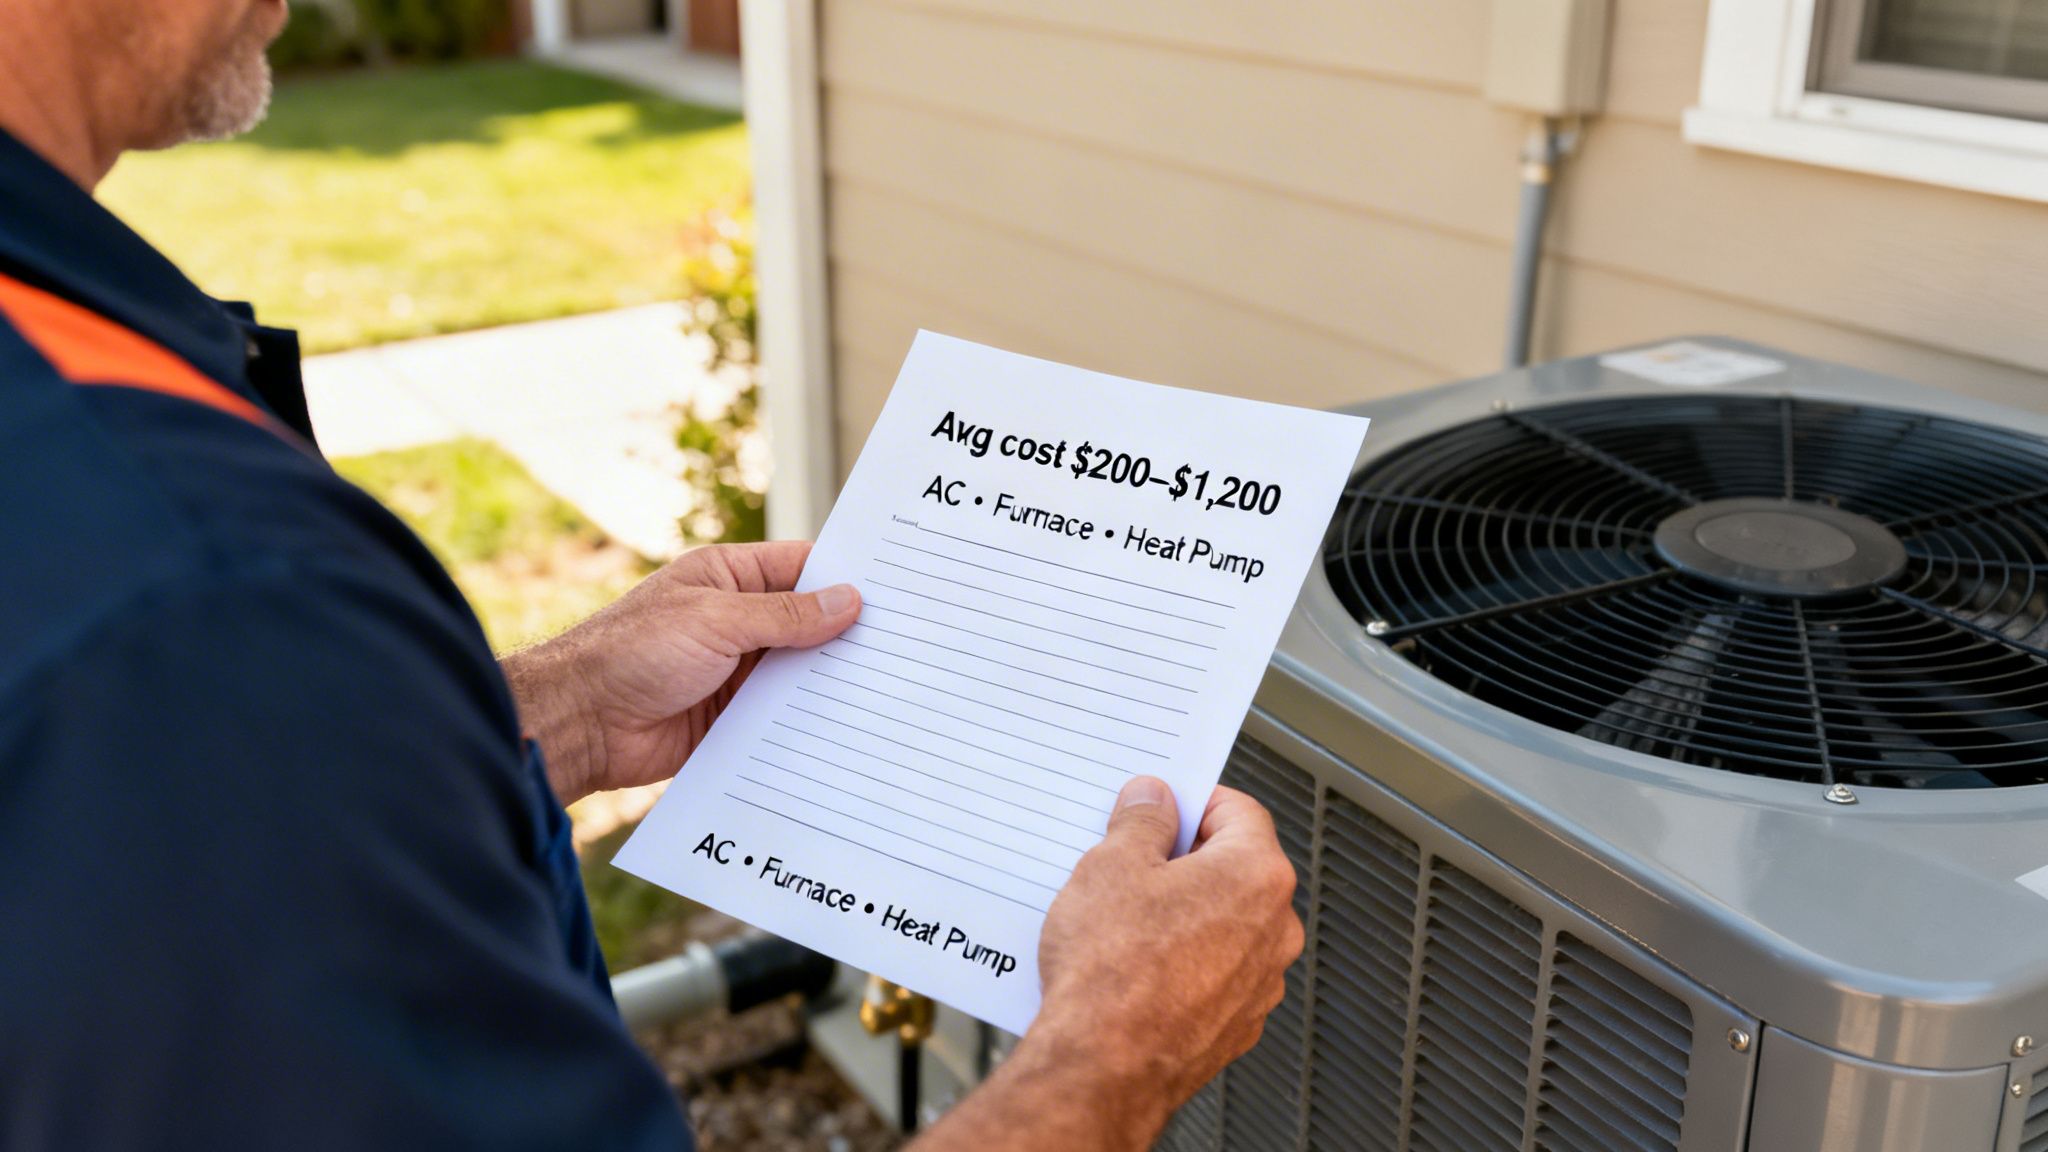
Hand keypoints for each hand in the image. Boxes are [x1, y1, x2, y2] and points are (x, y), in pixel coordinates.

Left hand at [501, 541, 860, 804]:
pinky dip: (809, 720)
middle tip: (904, 644)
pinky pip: (782, 715)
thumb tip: (848, 601)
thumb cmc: (630, 653)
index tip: (895, 590)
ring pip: (800, 671)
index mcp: (727, 578)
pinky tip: (848, 727)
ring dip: (830, 681)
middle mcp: (736, 621)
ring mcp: (735, 670)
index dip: (844, 578)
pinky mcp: (733, 717)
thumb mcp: (715, 621)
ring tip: (887, 688)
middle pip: (807, 623)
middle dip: (846, 634)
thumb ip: (785, 615)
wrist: (580, 724)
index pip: (801, 568)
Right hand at [1035, 778, 1303, 1135]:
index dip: (1194, 801)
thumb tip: (1153, 800)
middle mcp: (1275, 930)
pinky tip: (1135, 966)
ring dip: (1186, 913)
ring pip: (1225, 925)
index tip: (1161, 805)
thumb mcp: (1111, 866)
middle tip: (1132, 860)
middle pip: (1235, 868)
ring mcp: (1260, 984)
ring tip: (1125, 920)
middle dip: (1186, 859)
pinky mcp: (1236, 1025)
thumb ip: (1142, 821)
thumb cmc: (1112, 972)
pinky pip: (1214, 973)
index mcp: (1256, 876)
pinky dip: (1185, 962)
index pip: (1239, 811)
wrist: (1103, 1067)